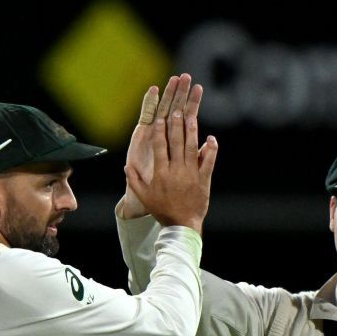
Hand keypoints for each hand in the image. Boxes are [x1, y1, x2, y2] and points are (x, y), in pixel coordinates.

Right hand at [121, 72, 217, 230]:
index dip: (160, 131)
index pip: (160, 147)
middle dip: (176, 124)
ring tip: (192, 115)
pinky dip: (210, 150)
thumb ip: (135, 180)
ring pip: (191, 148)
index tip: (160, 118)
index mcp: (161, 173)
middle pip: (176, 143)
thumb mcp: (145, 197)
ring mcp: (191, 174)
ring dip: (192, 130)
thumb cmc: (162, 211)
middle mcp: (176, 170)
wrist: (182, 225)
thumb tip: (126, 165)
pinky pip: (208, 161)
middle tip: (177, 109)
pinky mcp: (204, 179)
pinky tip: (210, 138)